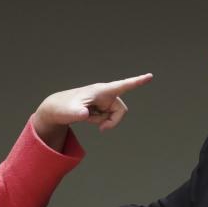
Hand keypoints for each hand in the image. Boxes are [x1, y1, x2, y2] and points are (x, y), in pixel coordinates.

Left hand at [32, 73, 153, 148]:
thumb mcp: (68, 112)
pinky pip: (108, 117)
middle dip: (114, 121)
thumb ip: (77, 113)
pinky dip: (100, 121)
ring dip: (104, 121)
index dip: (136, 82)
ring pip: (115, 115)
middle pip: (121, 110)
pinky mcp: (101, 106)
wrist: (57, 109)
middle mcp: (105, 94)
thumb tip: (85, 114)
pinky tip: (88, 117)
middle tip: (101, 130)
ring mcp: (103, 100)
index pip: (122, 85)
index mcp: (101, 90)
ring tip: (88, 118)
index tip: (149, 76)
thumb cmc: (62, 108)